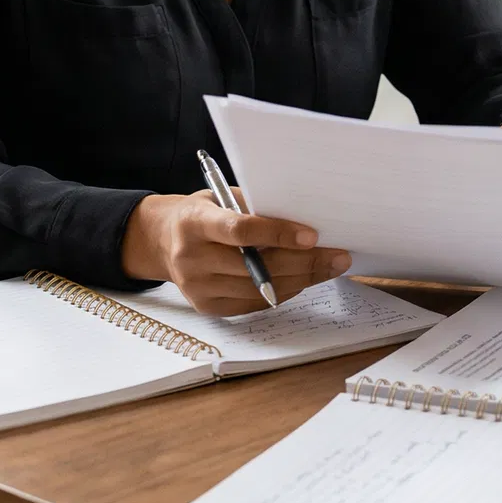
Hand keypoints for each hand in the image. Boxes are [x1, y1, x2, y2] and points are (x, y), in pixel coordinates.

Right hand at [120, 190, 349, 314]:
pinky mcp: (207, 307)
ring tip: (330, 267)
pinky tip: (304, 279)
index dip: (278, 234)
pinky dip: (283, 291)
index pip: (240, 230)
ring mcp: (197, 287)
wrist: (164, 241)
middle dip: (303, 262)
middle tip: (337, 255)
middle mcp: (192, 258)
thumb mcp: (222, 196)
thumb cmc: (204, 211)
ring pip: (259, 289)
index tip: (312, 236)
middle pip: (255, 266)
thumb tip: (305, 217)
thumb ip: (256, 206)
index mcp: (194, 222)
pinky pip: (253, 304)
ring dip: (301, 279)